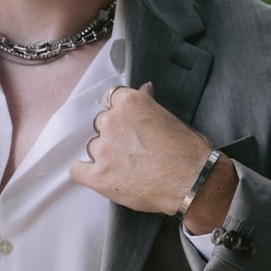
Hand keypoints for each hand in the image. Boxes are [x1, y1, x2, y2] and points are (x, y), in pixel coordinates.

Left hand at [69, 82, 235, 231]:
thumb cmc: (188, 150)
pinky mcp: (99, 176)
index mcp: (128, 103)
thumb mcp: (170, 116)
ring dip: (104, 153)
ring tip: (125, 166)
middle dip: (113, 134)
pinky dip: (85, 172)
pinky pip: (77, 170)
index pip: (111, 99)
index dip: (119, 112)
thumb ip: (148, 103)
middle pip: (101, 123)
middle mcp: (111, 121)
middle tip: (131, 147)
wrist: (193, 181)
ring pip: (93, 146)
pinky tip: (95, 174)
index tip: (125, 122)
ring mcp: (103, 149)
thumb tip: (144, 88)